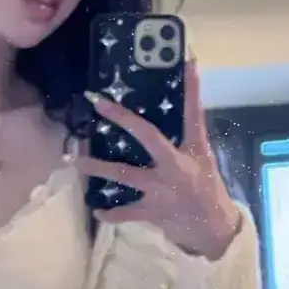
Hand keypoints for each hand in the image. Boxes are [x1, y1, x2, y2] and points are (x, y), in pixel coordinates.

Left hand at [77, 59, 241, 260]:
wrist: (213, 229)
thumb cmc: (207, 188)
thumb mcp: (202, 160)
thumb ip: (186, 139)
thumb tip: (172, 111)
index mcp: (193, 150)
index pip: (194, 113)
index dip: (192, 87)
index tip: (188, 60)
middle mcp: (176, 166)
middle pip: (148, 137)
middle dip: (123, 119)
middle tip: (98, 103)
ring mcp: (161, 189)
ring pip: (124, 174)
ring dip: (98, 167)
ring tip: (75, 160)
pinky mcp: (152, 211)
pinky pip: (125, 212)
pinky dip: (110, 212)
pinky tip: (96, 208)